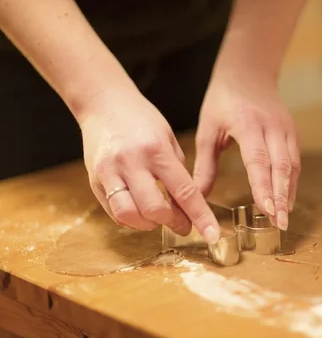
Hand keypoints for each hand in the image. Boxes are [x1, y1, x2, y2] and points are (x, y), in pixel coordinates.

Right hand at [78, 89, 220, 243]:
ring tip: (159, 218)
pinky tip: (141, 212)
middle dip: (173, 222)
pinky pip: (113, 212)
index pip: (184, 191)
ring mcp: (109, 172)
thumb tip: (188, 206)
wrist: (103, 103)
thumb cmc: (142, 120)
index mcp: (156, 150)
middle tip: (183, 224)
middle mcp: (131, 162)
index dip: (200, 216)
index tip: (213, 235)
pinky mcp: (93, 180)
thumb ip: (178, 172)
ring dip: (148, 225)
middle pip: (154, 209)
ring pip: (129, 215)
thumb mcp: (168, 139)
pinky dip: (131, 219)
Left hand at [193, 79, 300, 229]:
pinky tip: (286, 200)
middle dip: (281, 197)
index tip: (267, 210)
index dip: (264, 186)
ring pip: (292, 165)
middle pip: (281, 166)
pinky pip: (295, 160)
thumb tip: (198, 196)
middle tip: (279, 224)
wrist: (249, 72)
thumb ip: (205, 164)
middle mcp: (272, 127)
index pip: (259, 160)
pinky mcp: (293, 132)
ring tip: (283, 218)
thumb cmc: (223, 99)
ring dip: (289, 193)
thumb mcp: (208, 129)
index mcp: (248, 124)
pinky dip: (291, 182)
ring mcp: (286, 128)